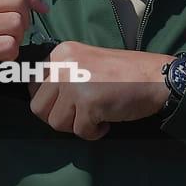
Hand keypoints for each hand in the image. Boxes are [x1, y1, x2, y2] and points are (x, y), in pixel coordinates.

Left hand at [28, 41, 172, 139]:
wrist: (154, 76)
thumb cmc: (122, 73)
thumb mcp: (84, 63)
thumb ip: (61, 75)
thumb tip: (39, 99)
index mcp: (60, 53)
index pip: (31, 83)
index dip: (48, 99)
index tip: (66, 102)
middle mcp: (62, 65)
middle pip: (37, 107)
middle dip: (58, 116)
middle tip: (79, 114)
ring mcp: (73, 83)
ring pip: (56, 122)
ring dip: (76, 125)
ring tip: (95, 115)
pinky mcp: (88, 103)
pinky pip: (80, 131)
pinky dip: (94, 132)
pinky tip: (106, 120)